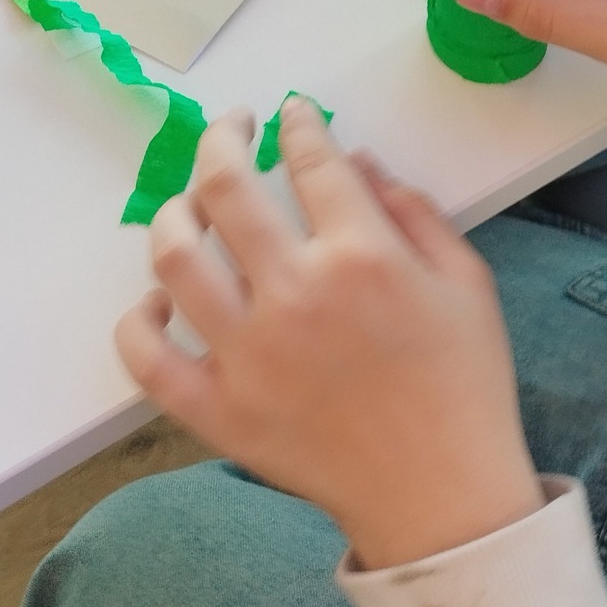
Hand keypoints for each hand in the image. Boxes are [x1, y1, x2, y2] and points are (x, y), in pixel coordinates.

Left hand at [117, 102, 542, 569]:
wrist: (442, 494)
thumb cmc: (465, 384)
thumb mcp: (468, 282)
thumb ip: (416, 212)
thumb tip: (362, 162)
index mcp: (363, 258)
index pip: (312, 162)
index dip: (299, 124)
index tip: (291, 113)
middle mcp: (295, 295)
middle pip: (226, 188)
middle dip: (222, 138)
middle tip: (228, 129)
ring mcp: (247, 354)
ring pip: (174, 256)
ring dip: (174, 213)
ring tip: (188, 205)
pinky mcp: (218, 410)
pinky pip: (147, 356)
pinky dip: (138, 319)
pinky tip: (158, 299)